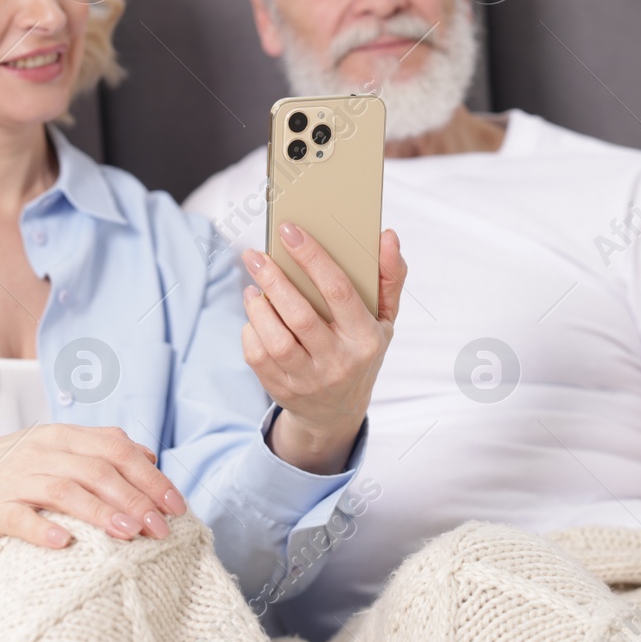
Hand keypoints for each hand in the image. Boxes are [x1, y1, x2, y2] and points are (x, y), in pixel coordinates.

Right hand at [0, 424, 187, 567]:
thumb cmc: (17, 466)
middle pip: (98, 471)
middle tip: (162, 529)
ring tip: (130, 534)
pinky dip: (44, 530)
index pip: (117, 450)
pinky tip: (66, 544)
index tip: (177, 505)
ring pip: (66, 491)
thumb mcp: (58, 446)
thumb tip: (151, 456)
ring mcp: (18, 480)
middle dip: (136, 500)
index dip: (150, 477)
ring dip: (101, 513)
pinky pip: (21, 519)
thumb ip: (102, 447)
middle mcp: (44, 452)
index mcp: (64, 436)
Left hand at [240, 224, 404, 474]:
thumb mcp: (384, 319)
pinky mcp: (283, 391)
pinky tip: (255, 315)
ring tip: (252, 286)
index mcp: (366, 338)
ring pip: (275, 340)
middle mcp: (339, 362)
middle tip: (254, 255)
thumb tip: (388, 236)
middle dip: (274, 279)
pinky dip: (251, 331)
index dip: (312, 257)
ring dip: (258, 307)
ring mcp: (310, 380)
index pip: (339, 291)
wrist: (339, 411)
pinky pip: (258, 358)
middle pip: (300, 315)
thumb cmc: (360, 350)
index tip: (289, 231)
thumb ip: (389, 276)